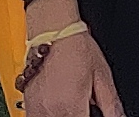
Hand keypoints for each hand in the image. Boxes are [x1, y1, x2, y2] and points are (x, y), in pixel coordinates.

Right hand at [16, 0, 120, 116]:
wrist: (52, 30)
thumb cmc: (76, 48)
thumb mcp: (103, 76)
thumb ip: (111, 105)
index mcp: (72, 108)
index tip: (92, 113)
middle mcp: (51, 111)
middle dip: (77, 115)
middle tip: (83, 106)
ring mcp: (36, 108)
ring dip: (64, 116)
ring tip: (70, 103)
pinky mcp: (27, 103)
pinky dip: (50, 115)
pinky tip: (59, 105)